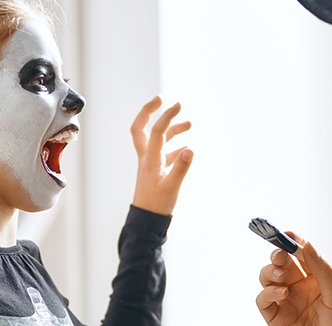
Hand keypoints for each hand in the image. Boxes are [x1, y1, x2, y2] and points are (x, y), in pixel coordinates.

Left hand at [130, 96, 192, 215]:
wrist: (147, 220)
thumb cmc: (157, 205)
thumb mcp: (171, 187)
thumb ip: (181, 168)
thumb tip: (190, 149)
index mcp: (150, 158)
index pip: (157, 131)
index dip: (167, 116)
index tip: (178, 105)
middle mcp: (148, 157)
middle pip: (141, 128)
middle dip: (150, 111)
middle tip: (162, 99)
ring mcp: (151, 163)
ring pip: (158, 139)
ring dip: (171, 129)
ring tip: (189, 124)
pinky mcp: (156, 170)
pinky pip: (164, 152)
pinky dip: (175, 145)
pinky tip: (186, 147)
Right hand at [256, 232, 331, 325]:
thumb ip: (322, 270)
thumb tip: (308, 245)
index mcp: (317, 280)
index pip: (301, 254)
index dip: (292, 242)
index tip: (286, 234)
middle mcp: (299, 288)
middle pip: (281, 263)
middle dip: (278, 254)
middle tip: (280, 253)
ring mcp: (286, 302)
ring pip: (268, 277)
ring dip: (270, 272)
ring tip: (281, 277)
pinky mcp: (275, 318)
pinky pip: (262, 300)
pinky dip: (267, 293)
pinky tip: (280, 294)